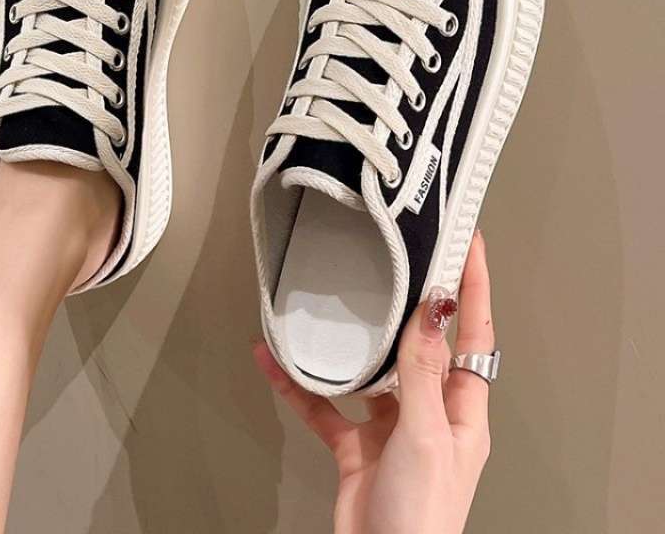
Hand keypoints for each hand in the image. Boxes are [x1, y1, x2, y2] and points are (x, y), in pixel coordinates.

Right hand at [253, 230, 493, 533]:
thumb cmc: (422, 516)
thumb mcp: (426, 436)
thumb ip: (422, 373)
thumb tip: (432, 310)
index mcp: (461, 407)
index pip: (472, 331)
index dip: (473, 285)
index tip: (467, 242)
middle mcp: (429, 409)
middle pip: (420, 342)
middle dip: (411, 301)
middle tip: (400, 256)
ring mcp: (391, 426)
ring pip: (370, 369)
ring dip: (349, 342)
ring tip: (334, 301)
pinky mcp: (355, 445)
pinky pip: (326, 405)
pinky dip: (301, 385)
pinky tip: (276, 362)